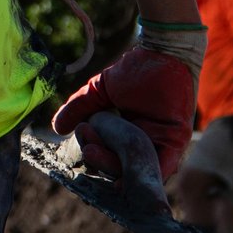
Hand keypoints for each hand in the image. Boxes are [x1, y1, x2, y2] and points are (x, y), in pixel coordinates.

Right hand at [50, 44, 196, 181]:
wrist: (160, 52)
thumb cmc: (135, 69)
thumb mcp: (99, 91)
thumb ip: (79, 108)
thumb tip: (56, 128)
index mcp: (129, 133)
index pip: (110, 155)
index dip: (95, 154)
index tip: (80, 140)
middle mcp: (146, 142)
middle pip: (121, 166)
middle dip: (99, 161)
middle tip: (85, 145)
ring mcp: (162, 143)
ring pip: (136, 170)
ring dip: (112, 168)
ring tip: (91, 151)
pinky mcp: (176, 140)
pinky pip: (161, 167)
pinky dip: (142, 176)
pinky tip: (120, 180)